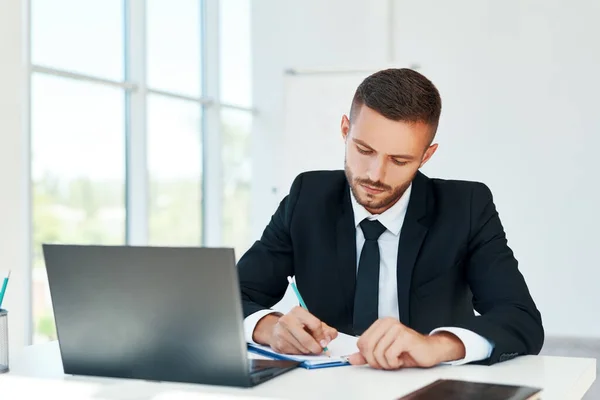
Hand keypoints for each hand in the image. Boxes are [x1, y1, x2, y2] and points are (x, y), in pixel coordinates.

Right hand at [253, 306, 337, 354]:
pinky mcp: (279, 344)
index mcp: (298, 312)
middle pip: (306, 338)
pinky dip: (300, 353)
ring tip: (308, 346)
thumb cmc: (297, 326)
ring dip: (308, 351)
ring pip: (302, 348)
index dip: (321, 335)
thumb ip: (325, 329)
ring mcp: (282, 332)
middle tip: (319, 349)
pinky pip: (295, 354)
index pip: (314, 324)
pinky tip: (299, 347)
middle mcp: (287, 320)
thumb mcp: (312, 323)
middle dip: (316, 347)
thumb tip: (331, 336)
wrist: (277, 330)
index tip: (324, 341)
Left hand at [348, 317, 464, 369]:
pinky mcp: (405, 337)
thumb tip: (352, 358)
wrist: (430, 350)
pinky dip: (393, 363)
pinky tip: (400, 360)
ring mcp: (396, 328)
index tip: (378, 359)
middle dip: (375, 361)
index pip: (361, 342)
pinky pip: (389, 355)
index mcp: (381, 324)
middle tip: (386, 363)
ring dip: (386, 363)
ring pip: (378, 352)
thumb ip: (367, 355)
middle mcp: (388, 323)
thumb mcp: (384, 353)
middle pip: (367, 347)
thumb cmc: (408, 350)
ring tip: (395, 361)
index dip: (367, 356)